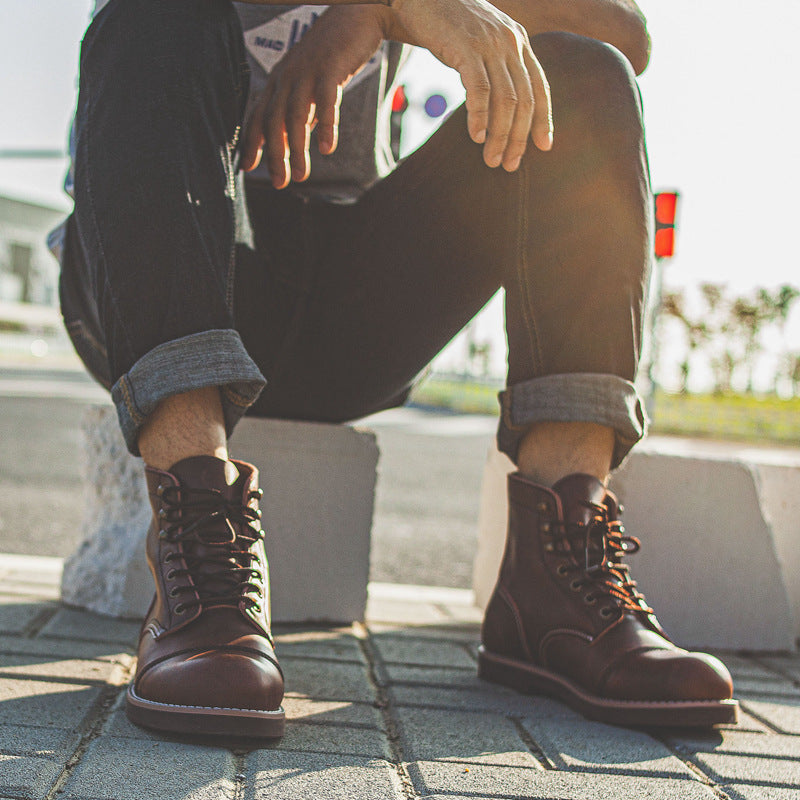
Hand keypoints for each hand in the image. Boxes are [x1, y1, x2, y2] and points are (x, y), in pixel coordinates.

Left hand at [242, 5, 383, 188]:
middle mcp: (288, 77)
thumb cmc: (333, 53)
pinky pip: (325, 101)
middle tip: (280, 183)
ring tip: (302, 176)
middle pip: (275, 122)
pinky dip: (326, 126)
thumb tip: (295, 141)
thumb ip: (303, 111)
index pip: (260, 116)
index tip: (248, 169)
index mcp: (280, 82)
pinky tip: (327, 149)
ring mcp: (307, 72)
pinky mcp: (330, 68)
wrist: (356, 15)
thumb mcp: (310, 84)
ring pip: (296, 116)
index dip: (252, 143)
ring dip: (298, 149)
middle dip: (275, 156)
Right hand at [384, 0, 552, 169]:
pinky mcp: (467, 48)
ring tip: (491, 160)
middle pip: (525, 101)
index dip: (544, 120)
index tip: (544, 147)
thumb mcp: (481, 41)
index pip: (540, 87)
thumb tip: (498, 105)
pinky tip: (476, 137)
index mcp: (518, 42)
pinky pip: (480, 90)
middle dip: (519, 138)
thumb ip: (495, 66)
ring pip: (506, 100)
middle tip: (510, 165)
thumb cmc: (448, 21)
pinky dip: (479, 117)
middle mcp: (510, 42)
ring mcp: (490, 44)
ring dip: (500, 136)